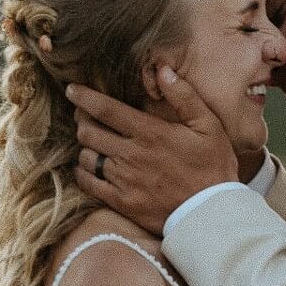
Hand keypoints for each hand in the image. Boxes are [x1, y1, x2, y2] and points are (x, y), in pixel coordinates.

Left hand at [68, 68, 238, 232]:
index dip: (84, 97)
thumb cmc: (213, 168)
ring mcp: (124, 180)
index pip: (105, 109)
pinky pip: (89, 184)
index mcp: (149, 133)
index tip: (72, 90)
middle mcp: (131, 155)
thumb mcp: (209, 126)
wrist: (211, 214)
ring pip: (86, 157)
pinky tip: (90, 169)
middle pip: (88, 131)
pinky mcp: (122, 202)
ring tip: (93, 144)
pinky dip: (83, 173)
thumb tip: (163, 71)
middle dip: (82, 121)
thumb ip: (185, 97)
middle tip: (85, 118)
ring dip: (85, 147)